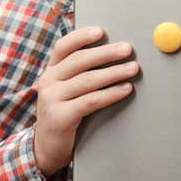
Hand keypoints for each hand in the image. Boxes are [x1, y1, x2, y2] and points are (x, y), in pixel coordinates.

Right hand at [34, 26, 138, 177]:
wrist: (47, 148)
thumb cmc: (64, 115)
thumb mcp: (66, 91)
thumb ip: (81, 74)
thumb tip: (113, 54)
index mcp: (51, 71)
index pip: (64, 47)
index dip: (82, 37)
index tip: (101, 31)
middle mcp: (48, 82)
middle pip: (79, 61)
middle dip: (106, 53)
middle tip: (127, 49)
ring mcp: (52, 99)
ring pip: (87, 80)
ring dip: (114, 72)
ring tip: (133, 68)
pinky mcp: (60, 117)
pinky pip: (90, 101)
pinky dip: (111, 94)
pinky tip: (125, 89)